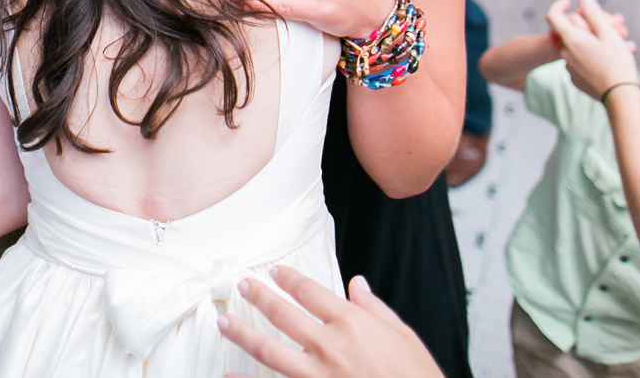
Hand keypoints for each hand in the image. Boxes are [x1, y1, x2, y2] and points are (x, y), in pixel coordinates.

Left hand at [219, 268, 439, 377]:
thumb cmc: (416, 376)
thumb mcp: (404, 336)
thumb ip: (376, 309)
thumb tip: (358, 285)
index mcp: (352, 324)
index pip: (311, 292)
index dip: (289, 279)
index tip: (275, 271)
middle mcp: (330, 345)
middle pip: (283, 314)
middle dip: (259, 297)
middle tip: (242, 286)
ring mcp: (317, 375)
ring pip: (268, 350)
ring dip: (241, 334)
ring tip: (223, 322)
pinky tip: (228, 375)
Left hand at [546, 0, 639, 99]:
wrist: (620, 97)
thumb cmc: (617, 63)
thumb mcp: (608, 34)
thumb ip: (593, 13)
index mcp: (571, 39)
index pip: (553, 16)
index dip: (559, 5)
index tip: (569, 2)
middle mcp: (565, 53)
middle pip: (570, 31)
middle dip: (588, 26)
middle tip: (613, 27)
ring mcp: (569, 67)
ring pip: (578, 46)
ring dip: (592, 42)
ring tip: (618, 44)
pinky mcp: (575, 79)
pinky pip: (580, 61)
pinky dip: (591, 56)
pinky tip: (610, 60)